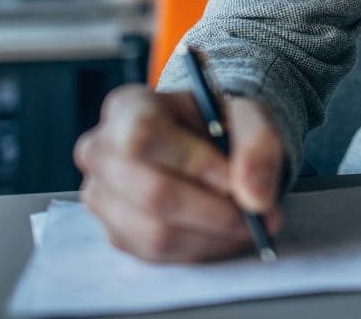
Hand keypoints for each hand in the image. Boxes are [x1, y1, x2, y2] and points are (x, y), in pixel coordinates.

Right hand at [74, 85, 284, 262]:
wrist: (209, 145)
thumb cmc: (221, 124)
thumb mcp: (249, 116)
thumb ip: (258, 143)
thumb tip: (256, 197)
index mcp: (127, 107)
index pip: (144, 135)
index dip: (192, 161)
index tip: (234, 178)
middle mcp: (101, 151)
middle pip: (152, 193)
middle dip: (213, 209)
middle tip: (258, 212)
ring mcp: (101, 197)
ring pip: (155, 232)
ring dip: (213, 234)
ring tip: (251, 223)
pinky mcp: (115, 233)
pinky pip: (158, 254)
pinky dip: (202, 247)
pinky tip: (227, 233)